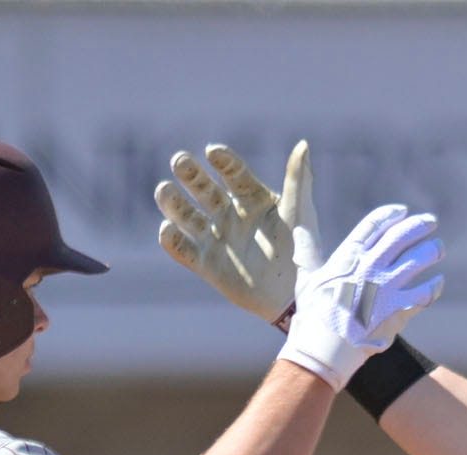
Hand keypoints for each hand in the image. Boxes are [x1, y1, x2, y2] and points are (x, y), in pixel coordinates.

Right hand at [156, 141, 316, 325]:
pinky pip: (183, 251)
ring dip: (172, 202)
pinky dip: (171, 240)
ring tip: (163, 189)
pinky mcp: (207, 265)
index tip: (213, 152)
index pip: (233, 173)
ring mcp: (217, 238)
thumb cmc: (303, 251)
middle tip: (179, 160)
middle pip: (203, 189)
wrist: (298, 296)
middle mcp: (230, 214)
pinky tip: (166, 229)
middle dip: (190, 174)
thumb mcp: (299, 213)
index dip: (223, 161)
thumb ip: (298, 180)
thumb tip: (303, 145)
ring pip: (186, 216)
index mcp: (252, 197)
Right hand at [277, 204, 444, 390]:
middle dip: (418, 226)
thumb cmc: (313, 315)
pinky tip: (438, 282)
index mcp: (349, 256)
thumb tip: (299, 230)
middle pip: (401, 236)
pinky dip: (434, 286)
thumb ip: (308, 253)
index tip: (402, 211)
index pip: (374, 225)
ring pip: (418, 260)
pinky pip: (425, 293)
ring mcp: (387, 287)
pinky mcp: (399, 309)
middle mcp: (371, 266)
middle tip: (431, 222)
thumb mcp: (307, 278)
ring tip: (437, 248)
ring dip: (431, 251)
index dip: (390, 215)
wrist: (326, 348)